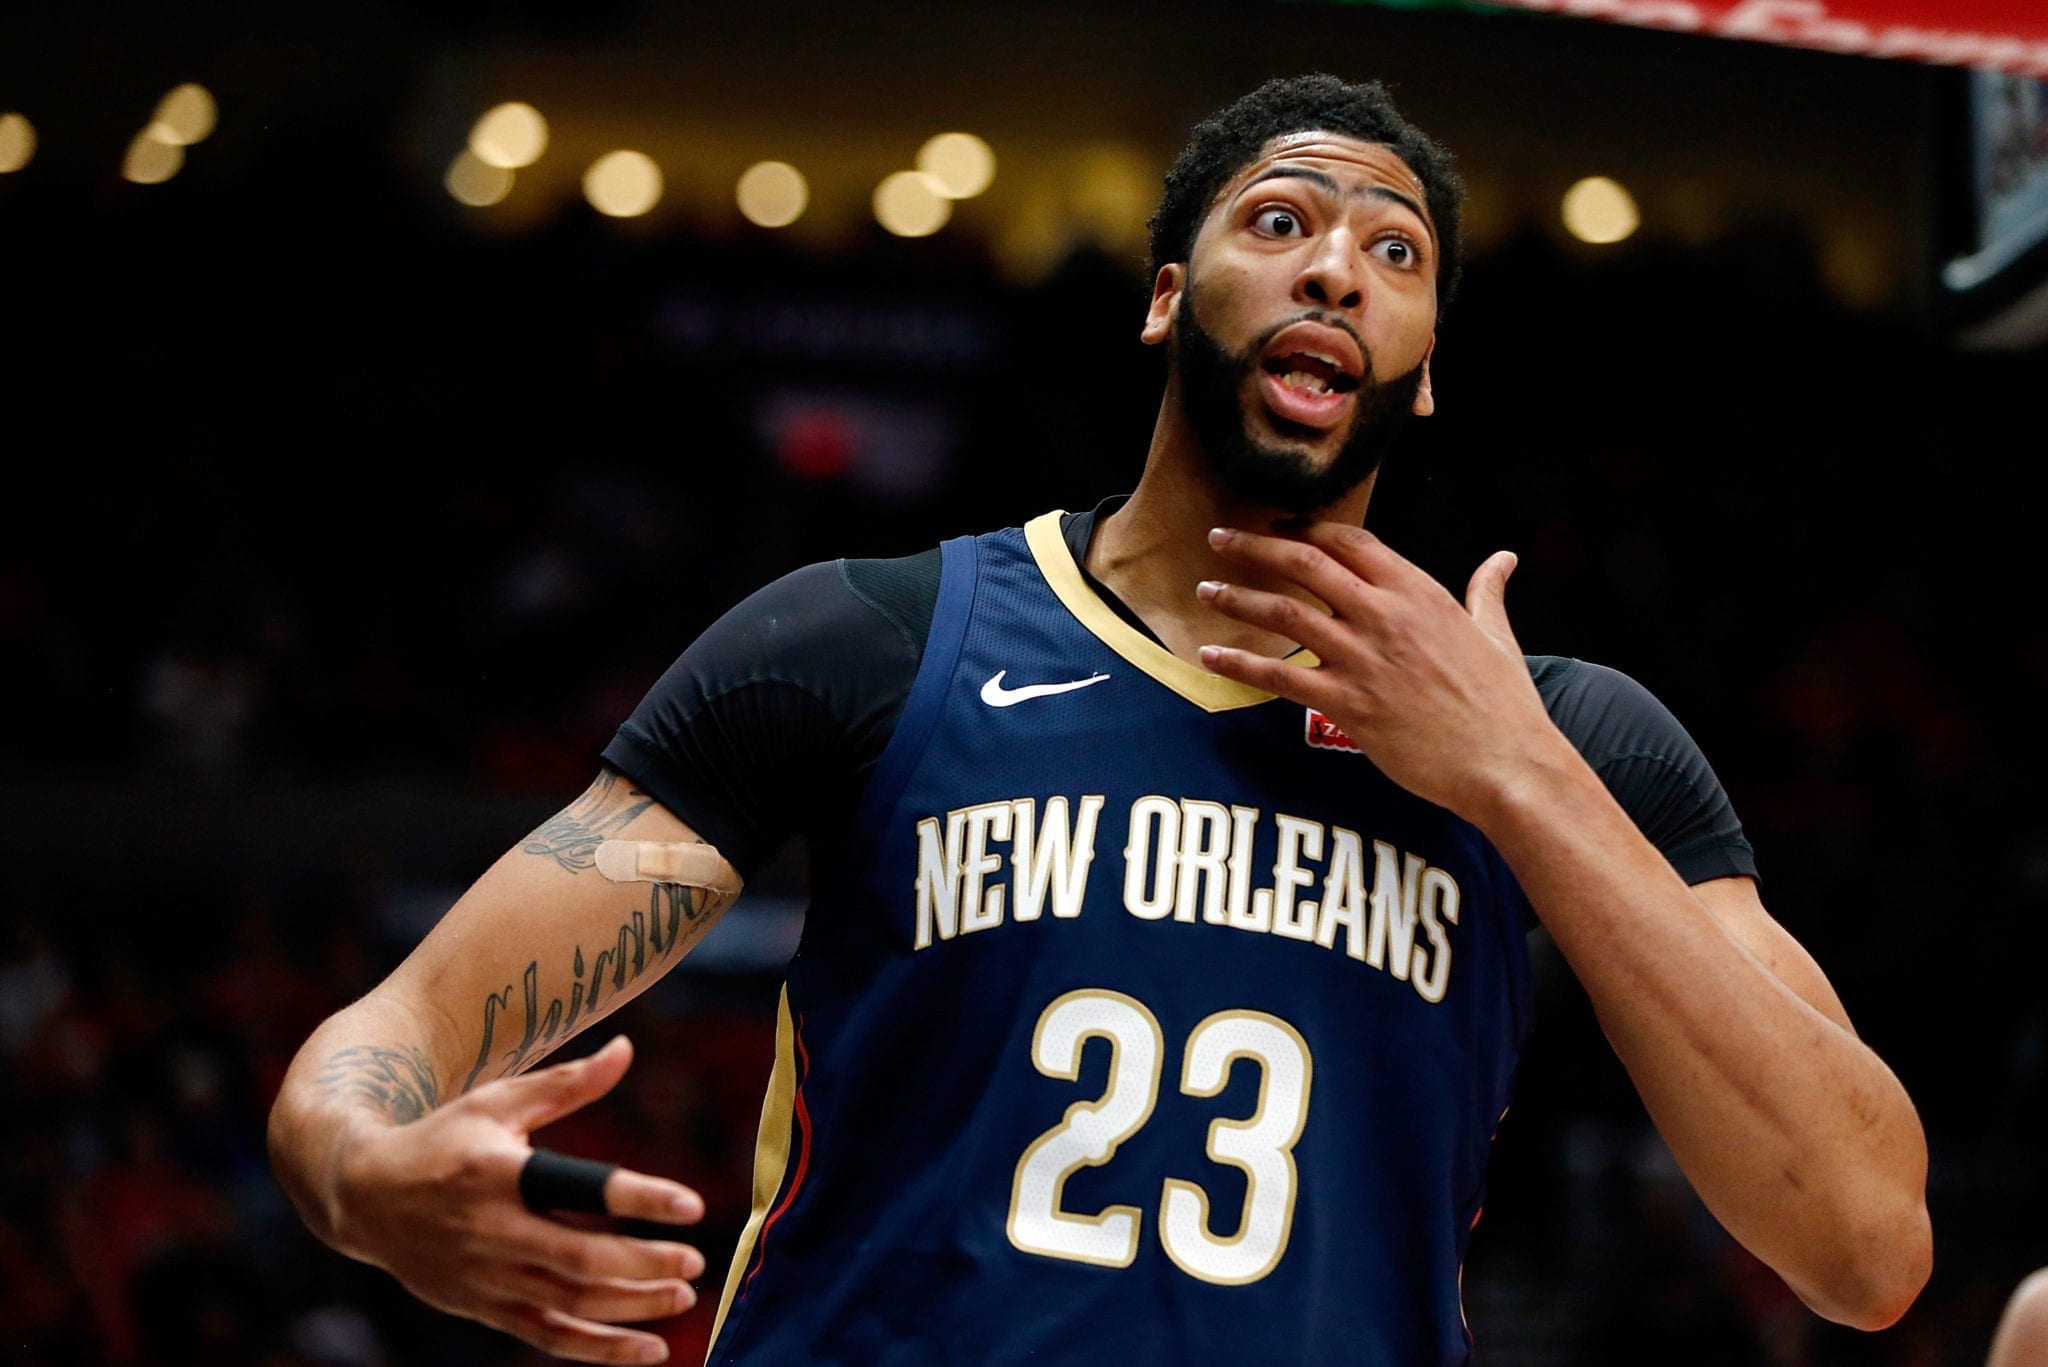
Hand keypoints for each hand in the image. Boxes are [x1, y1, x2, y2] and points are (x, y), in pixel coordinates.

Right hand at [331, 1036, 704, 1363]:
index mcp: (499, 1172)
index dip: (638, 1198)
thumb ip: (567, 1082)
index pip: (579, 1188)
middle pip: (580, 1258)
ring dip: (633, 1307)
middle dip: (644, 1265)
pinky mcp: (485, 1308)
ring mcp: (487, 1277)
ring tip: (684, 1298)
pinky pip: (550, 1337)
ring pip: (571, 1303)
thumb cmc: (443, 1139)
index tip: (692, 1206)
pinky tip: (649, 1350)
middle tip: (695, 1262)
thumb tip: (626, 1049)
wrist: (364, 1198)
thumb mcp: (498, 1102)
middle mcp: (492, 1230)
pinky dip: (601, 1350)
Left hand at [1196, 522, 1565, 821]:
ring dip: (1237, 597)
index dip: (1307, 528)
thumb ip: (1487, 592)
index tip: (1276, 524)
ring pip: (1284, 613)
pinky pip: (1279, 676)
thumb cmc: (1504, 704)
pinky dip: (1239, 664)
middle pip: (1305, 564)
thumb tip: (1504, 559)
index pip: (1350, 542)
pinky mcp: (1347, 704)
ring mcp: (1363, 659)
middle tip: (1219, 537)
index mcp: (1419, 593)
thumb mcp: (1498, 635)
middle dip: (1255, 546)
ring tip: (1205, 588)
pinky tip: (1210, 657)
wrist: (1505, 764)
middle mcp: (1385, 616)